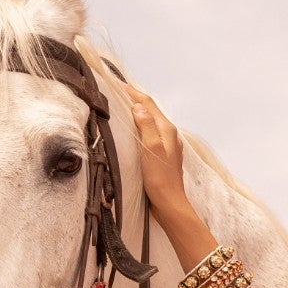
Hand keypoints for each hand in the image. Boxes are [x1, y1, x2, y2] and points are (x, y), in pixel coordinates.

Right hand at [130, 94, 188, 219]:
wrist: (169, 203)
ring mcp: (167, 145)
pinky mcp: (162, 155)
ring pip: (151, 121)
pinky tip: (134, 130)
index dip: (133, 93)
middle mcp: (168, 134)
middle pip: (151, 110)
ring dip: (138, 112)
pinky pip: (150, 132)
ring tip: (124, 105)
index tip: (118, 83)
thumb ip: (147, 126)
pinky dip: (141, 125)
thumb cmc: (160, 178)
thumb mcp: (152, 149)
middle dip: (136, 99)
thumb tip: (139, 106)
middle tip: (118, 90)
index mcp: (166, 130)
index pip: (148, 104)